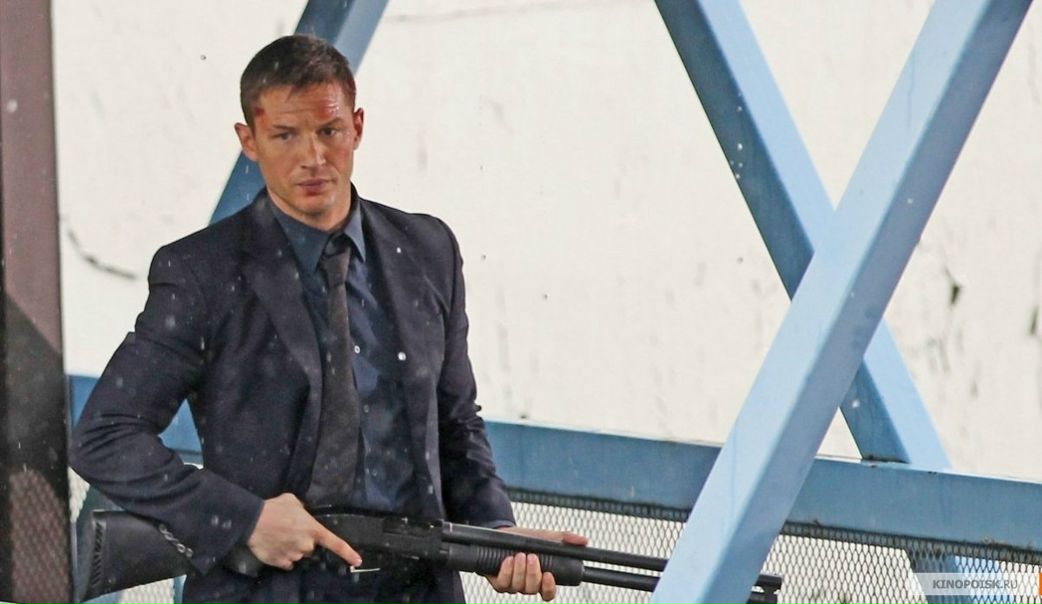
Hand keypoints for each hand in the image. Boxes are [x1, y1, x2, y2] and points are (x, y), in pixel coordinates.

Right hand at [245, 493, 361, 570]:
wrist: (253, 521)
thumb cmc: (276, 508)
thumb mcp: (293, 501)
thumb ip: (302, 510)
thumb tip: (301, 513)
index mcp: (314, 530)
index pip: (335, 543)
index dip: (348, 553)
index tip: (357, 561)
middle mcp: (306, 545)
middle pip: (310, 547)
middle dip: (304, 540)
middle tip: (290, 530)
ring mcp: (294, 556)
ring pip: (298, 554)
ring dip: (292, 548)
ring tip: (279, 536)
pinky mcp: (280, 562)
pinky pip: (287, 562)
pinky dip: (283, 557)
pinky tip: (276, 546)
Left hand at [484, 526, 588, 601]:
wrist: (503, 533)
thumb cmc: (527, 538)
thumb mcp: (546, 537)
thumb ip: (565, 539)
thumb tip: (584, 541)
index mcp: (540, 578)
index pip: (548, 593)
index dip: (549, 588)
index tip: (549, 575)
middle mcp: (527, 585)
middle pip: (532, 589)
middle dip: (532, 574)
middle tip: (532, 556)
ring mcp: (512, 585)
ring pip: (518, 587)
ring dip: (519, 571)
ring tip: (519, 554)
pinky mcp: (498, 582)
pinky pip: (503, 584)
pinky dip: (506, 572)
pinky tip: (508, 560)